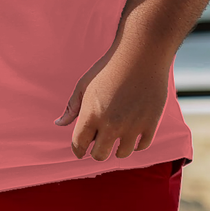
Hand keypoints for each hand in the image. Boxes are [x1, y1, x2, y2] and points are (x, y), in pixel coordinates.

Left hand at [54, 47, 168, 160]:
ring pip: (122, 154)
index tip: (80, 150)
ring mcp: (132, 126)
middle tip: (98, 144)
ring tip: (115, 138)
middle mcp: (111, 125)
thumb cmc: (108, 67)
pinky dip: (136, 144)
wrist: (139, 55)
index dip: (78, 150)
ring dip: (116, 149)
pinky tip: (131, 135)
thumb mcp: (84, 84)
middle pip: (100, 155)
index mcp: (91, 115)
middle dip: (96, 151)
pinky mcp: (150, 124)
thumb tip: (59, 124)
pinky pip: (142, 146)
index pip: (79, 144)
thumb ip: (72, 107)